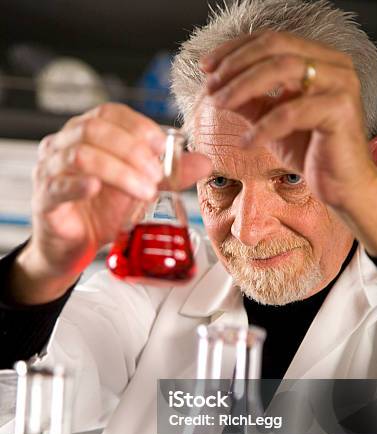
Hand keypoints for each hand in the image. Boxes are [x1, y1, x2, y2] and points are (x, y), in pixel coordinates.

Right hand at [12, 104, 211, 302]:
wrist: (72, 249)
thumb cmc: (98, 214)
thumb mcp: (138, 190)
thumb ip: (168, 175)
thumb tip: (205, 162)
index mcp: (86, 134)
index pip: (109, 113)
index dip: (137, 125)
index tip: (162, 145)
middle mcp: (63, 145)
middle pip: (95, 130)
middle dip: (132, 150)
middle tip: (157, 176)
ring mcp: (50, 171)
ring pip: (81, 155)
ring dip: (118, 170)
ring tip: (144, 191)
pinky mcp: (44, 200)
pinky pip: (59, 186)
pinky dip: (79, 185)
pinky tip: (96, 189)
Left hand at [200, 30, 376, 211]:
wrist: (341, 187)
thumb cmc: (311, 152)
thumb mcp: (271, 122)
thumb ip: (250, 102)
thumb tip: (217, 88)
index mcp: (319, 60)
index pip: (272, 40)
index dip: (235, 50)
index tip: (206, 67)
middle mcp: (333, 64)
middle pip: (275, 48)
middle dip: (236, 65)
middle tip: (210, 86)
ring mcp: (340, 84)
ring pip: (283, 69)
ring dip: (244, 86)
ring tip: (220, 105)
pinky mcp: (340, 110)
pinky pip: (291, 112)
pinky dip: (263, 126)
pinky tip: (246, 143)